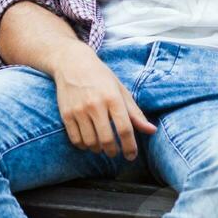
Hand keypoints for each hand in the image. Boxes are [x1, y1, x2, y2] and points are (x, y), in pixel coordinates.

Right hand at [52, 43, 155, 159]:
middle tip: (115, 152)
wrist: (71, 62)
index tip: (131, 155)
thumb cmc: (100, 76)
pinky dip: (83, 145)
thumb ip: (135, 113)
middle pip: (107, 139)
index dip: (130, 146)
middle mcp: (95, 104)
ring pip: (90, 142)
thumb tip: (152, 131)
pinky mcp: (66, 114)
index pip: (124, 129)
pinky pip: (76, 139)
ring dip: (98, 149)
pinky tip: (88, 142)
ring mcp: (79, 110)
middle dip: (113, 151)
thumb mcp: (120, 90)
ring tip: (101, 146)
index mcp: (112, 98)